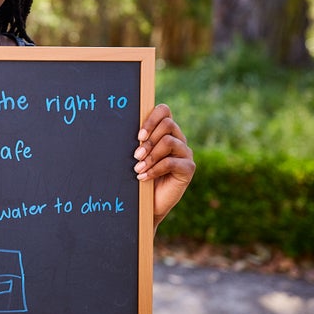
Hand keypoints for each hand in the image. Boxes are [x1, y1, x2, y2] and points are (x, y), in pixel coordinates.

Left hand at [134, 104, 194, 228]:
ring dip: (150, 156)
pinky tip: (143, 177)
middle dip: (148, 141)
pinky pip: (172, 162)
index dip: (151, 119)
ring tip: (138, 168)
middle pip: (168, 124)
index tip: (138, 136)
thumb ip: (138, 141)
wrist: (148, 203)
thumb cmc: (139, 175)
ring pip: (169, 141)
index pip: (164, 111)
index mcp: (165, 131)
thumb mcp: (137, 155)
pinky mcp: (188, 168)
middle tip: (136, 156)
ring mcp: (185, 153)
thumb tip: (124, 126)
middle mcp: (178, 138)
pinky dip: (155, 170)